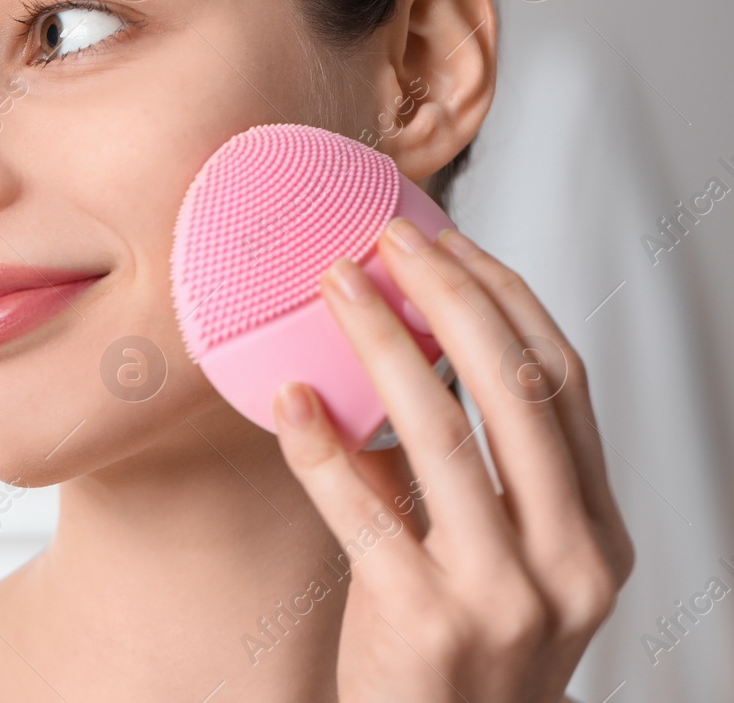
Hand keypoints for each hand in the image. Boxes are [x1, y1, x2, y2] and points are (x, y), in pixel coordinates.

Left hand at [271, 217, 634, 702]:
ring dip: (380, 342)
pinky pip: (363, 510)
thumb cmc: (458, 647)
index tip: (451, 240)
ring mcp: (502, 596)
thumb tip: (393, 342)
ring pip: (442, 434)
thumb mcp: (496, 557)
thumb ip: (463, 468)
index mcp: (595, 533)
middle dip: (448, 295)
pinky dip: (321, 445)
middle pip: (515, 389)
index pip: (561, 382)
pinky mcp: (424, 622)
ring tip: (334, 284)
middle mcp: (567, 562)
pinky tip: (288, 396)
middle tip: (388, 238)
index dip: (505, 298)